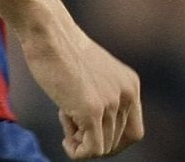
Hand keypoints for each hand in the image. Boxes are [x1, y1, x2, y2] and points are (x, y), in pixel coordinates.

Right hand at [19, 20, 143, 157]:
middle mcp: (128, 93)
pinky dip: (76, 152)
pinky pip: (91, 151)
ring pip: (101, 148)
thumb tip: (98, 134)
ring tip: (65, 115)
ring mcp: (112, 102)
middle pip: (117, 143)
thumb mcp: (94, 77)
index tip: (91, 136)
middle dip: (92, 139)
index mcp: (131, 85)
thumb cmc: (62, 53)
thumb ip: (104, 98)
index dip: (113, 142)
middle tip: (72, 121)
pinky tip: (65, 137)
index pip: (134, 132)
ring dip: (79, 140)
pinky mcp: (93, 109)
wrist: (50, 34)